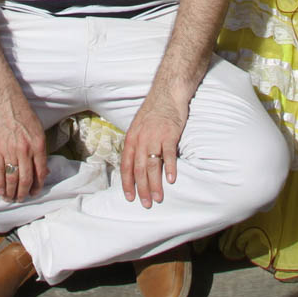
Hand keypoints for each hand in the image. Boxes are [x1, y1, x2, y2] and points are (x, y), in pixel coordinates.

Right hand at [0, 91, 49, 200]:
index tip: (35, 192)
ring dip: (12, 192)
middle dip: (24, 193)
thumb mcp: (38, 130)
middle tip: (22, 199)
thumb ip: (40, 150)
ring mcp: (9, 150)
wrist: (4, 101)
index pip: (40, 172)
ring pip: (12, 178)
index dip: (37, 185)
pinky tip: (0, 191)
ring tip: (11, 198)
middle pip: (26, 179)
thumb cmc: (23, 113)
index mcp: (38, 144)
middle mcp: (25, 150)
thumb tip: (43, 170)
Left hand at [120, 93, 186, 207]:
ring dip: (155, 184)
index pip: (126, 165)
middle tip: (145, 204)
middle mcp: (140, 139)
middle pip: (139, 169)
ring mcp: (155, 137)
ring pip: (153, 165)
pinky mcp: (170, 134)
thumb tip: (134, 163)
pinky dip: (170, 167)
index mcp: (131, 138)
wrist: (167, 92)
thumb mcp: (138, 126)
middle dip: (141, 189)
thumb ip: (136, 144)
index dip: (127, 183)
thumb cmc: (154, 111)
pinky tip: (171, 180)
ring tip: (158, 198)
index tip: (130, 197)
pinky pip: (169, 154)